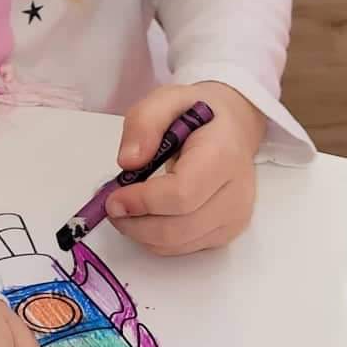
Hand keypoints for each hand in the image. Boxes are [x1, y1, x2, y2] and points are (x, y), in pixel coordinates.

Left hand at [106, 81, 266, 254]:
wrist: (233, 128)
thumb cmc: (197, 114)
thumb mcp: (166, 99)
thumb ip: (143, 123)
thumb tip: (128, 162)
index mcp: (222, 155)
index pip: (182, 194)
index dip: (143, 201)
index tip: (113, 198)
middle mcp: (235, 193)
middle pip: (178, 228)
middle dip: (135, 223)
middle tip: (111, 207)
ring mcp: (233, 217)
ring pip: (178, 244)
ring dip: (141, 234)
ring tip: (126, 209)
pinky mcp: (227, 233)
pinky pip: (184, 247)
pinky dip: (157, 239)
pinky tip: (148, 215)